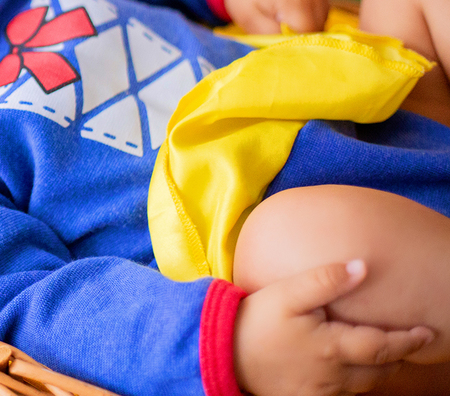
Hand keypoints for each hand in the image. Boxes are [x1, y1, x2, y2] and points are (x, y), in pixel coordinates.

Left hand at [223, 0, 329, 33]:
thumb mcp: (250, 20)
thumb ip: (271, 36)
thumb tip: (291, 48)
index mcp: (296, 2)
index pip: (310, 33)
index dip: (297, 41)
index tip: (281, 39)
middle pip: (320, 25)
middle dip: (302, 31)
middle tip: (280, 26)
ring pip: (323, 13)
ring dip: (307, 19)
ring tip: (284, 13)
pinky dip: (310, 5)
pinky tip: (291, 2)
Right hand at [235, 260, 434, 395]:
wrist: (222, 352)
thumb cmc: (254, 319)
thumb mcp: (286, 293)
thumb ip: (325, 279)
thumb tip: (363, 266)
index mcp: (331, 347)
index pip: (383, 347)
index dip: (408, 341)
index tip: (426, 333)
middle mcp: (331, 375)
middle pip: (379, 371)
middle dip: (396, 358)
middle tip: (406, 343)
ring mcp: (320, 392)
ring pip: (363, 386)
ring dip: (377, 372)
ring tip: (381, 356)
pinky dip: (354, 384)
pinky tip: (346, 370)